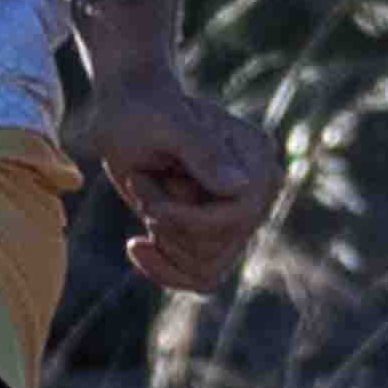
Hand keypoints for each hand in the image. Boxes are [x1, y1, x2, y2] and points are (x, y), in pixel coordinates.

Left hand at [79, 59, 274, 294]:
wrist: (128, 111)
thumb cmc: (143, 109)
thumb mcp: (166, 124)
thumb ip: (202, 153)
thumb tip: (240, 189)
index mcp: (257, 157)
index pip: (237, 216)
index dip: (186, 217)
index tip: (144, 191)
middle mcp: (258, 190)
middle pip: (219, 247)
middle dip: (168, 223)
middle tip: (140, 180)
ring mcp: (239, 215)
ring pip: (207, 269)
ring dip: (162, 240)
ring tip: (144, 196)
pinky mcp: (216, 233)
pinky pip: (201, 278)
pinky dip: (164, 269)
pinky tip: (136, 245)